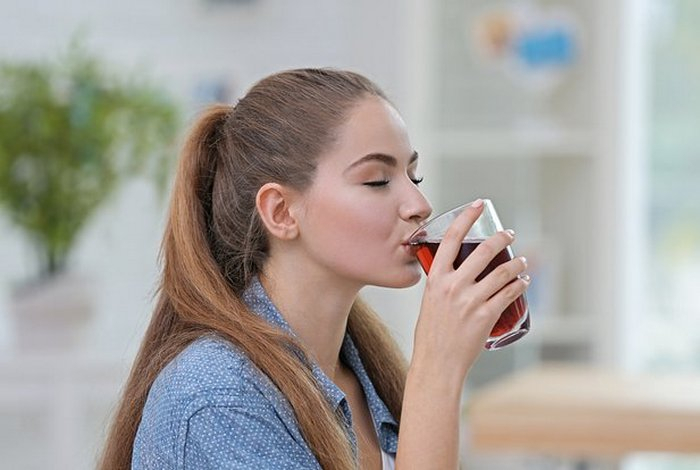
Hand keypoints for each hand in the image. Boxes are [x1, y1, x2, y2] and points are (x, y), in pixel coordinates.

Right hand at [410, 199, 529, 385]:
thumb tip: (457, 274)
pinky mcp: (486, 314)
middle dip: (501, 238)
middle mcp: (453, 285)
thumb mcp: (429, 301)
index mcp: (436, 278)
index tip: (478, 205)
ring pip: (503, 271)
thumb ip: (442, 285)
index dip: (467, 217)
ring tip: (523, 261)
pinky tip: (524, 281)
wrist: (436, 363)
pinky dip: (521, 284)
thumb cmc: (431, 335)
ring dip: (517, 262)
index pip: (452, 238)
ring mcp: (471, 300)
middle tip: (508, 234)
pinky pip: (510, 293)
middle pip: (483, 250)